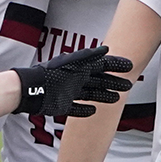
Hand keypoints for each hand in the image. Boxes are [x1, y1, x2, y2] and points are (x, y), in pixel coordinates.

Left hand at [14, 46, 134, 116]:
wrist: (30, 90)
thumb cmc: (51, 73)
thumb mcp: (72, 63)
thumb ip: (88, 56)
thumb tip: (106, 50)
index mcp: (80, 68)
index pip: (102, 66)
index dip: (116, 66)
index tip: (130, 67)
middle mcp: (76, 79)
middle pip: (99, 81)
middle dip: (114, 83)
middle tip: (129, 86)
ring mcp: (69, 92)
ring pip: (91, 94)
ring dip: (104, 96)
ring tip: (117, 99)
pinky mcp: (62, 105)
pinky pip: (77, 108)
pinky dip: (85, 110)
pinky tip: (93, 111)